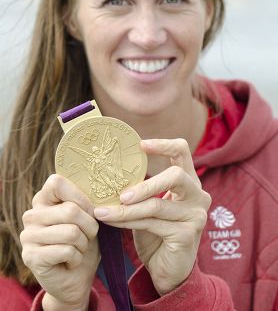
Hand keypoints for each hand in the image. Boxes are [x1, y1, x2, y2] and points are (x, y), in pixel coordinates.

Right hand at [20, 174, 99, 309]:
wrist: (77, 279)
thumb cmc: (83, 243)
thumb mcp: (88, 218)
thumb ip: (87, 203)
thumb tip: (98, 194)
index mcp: (43, 199)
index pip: (57, 182)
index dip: (80, 196)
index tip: (90, 211)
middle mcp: (32, 215)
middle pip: (70, 210)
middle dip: (90, 227)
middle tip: (88, 237)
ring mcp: (28, 236)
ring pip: (71, 232)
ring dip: (84, 244)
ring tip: (78, 249)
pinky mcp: (31, 256)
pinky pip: (66, 250)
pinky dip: (77, 258)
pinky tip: (70, 262)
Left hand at [94, 139, 210, 294]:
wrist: (168, 270)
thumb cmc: (157, 233)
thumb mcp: (150, 205)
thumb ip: (142, 189)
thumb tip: (109, 173)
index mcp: (189, 182)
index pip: (182, 151)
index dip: (163, 145)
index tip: (140, 145)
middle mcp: (198, 195)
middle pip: (175, 175)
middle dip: (146, 183)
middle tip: (121, 194)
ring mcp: (196, 215)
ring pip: (156, 205)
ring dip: (126, 209)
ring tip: (103, 210)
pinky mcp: (187, 234)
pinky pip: (151, 223)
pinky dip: (128, 221)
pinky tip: (112, 221)